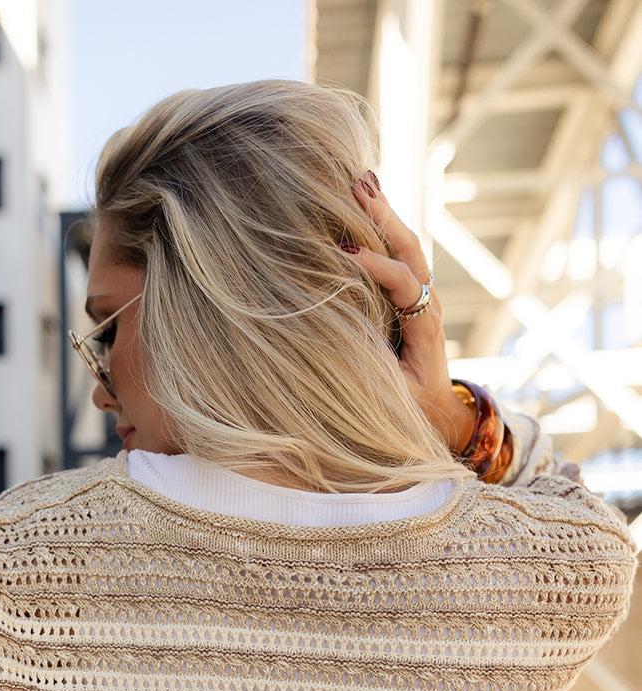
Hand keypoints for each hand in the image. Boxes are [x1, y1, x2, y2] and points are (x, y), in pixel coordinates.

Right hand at [345, 173, 474, 455]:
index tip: (346, 253)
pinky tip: (361, 202)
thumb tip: (353, 349)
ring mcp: (422, 297)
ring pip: (406, 246)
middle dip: (385, 218)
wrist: (439, 415)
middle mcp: (428, 305)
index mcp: (426, 329)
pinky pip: (397, 255)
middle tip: (359, 188)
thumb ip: (379, 373)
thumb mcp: (396, 400)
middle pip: (411, 251)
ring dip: (384, 214)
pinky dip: (380, 228)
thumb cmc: (411, 411)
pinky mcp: (411, 295)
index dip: (378, 267)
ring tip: (361, 180)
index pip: (405, 285)